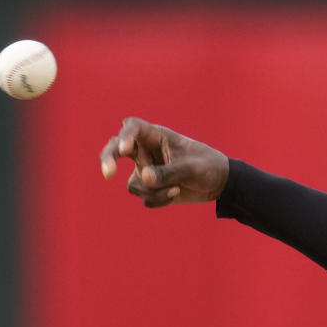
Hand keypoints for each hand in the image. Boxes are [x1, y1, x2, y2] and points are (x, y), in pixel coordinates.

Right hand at [100, 117, 229, 207]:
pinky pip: (143, 196)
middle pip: (114, 149)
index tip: (125, 149)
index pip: (133, 127)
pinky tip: (175, 192)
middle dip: (108, 159)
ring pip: (135, 183)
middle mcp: (145, 150)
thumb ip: (168, 172)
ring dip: (154, 191)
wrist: (218, 182)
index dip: (125, 136)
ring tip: (177, 187)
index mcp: (156, 136)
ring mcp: (144, 168)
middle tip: (109, 173)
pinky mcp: (148, 186)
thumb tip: (144, 178)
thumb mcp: (191, 168)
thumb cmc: (207, 166)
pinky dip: (159, 199)